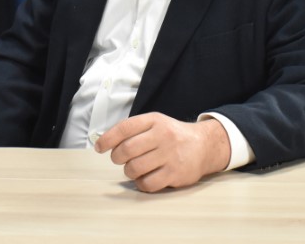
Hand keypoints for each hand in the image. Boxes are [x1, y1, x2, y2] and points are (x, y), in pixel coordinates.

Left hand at [94, 112, 230, 192]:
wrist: (204, 146)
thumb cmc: (173, 136)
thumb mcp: (156, 124)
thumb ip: (133, 130)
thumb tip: (104, 142)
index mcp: (155, 121)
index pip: (125, 128)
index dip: (107, 139)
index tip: (99, 147)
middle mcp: (163, 136)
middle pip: (127, 150)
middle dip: (117, 158)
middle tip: (119, 160)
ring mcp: (170, 155)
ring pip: (135, 168)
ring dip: (129, 171)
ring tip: (135, 168)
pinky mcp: (175, 174)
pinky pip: (147, 184)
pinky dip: (141, 183)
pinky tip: (146, 177)